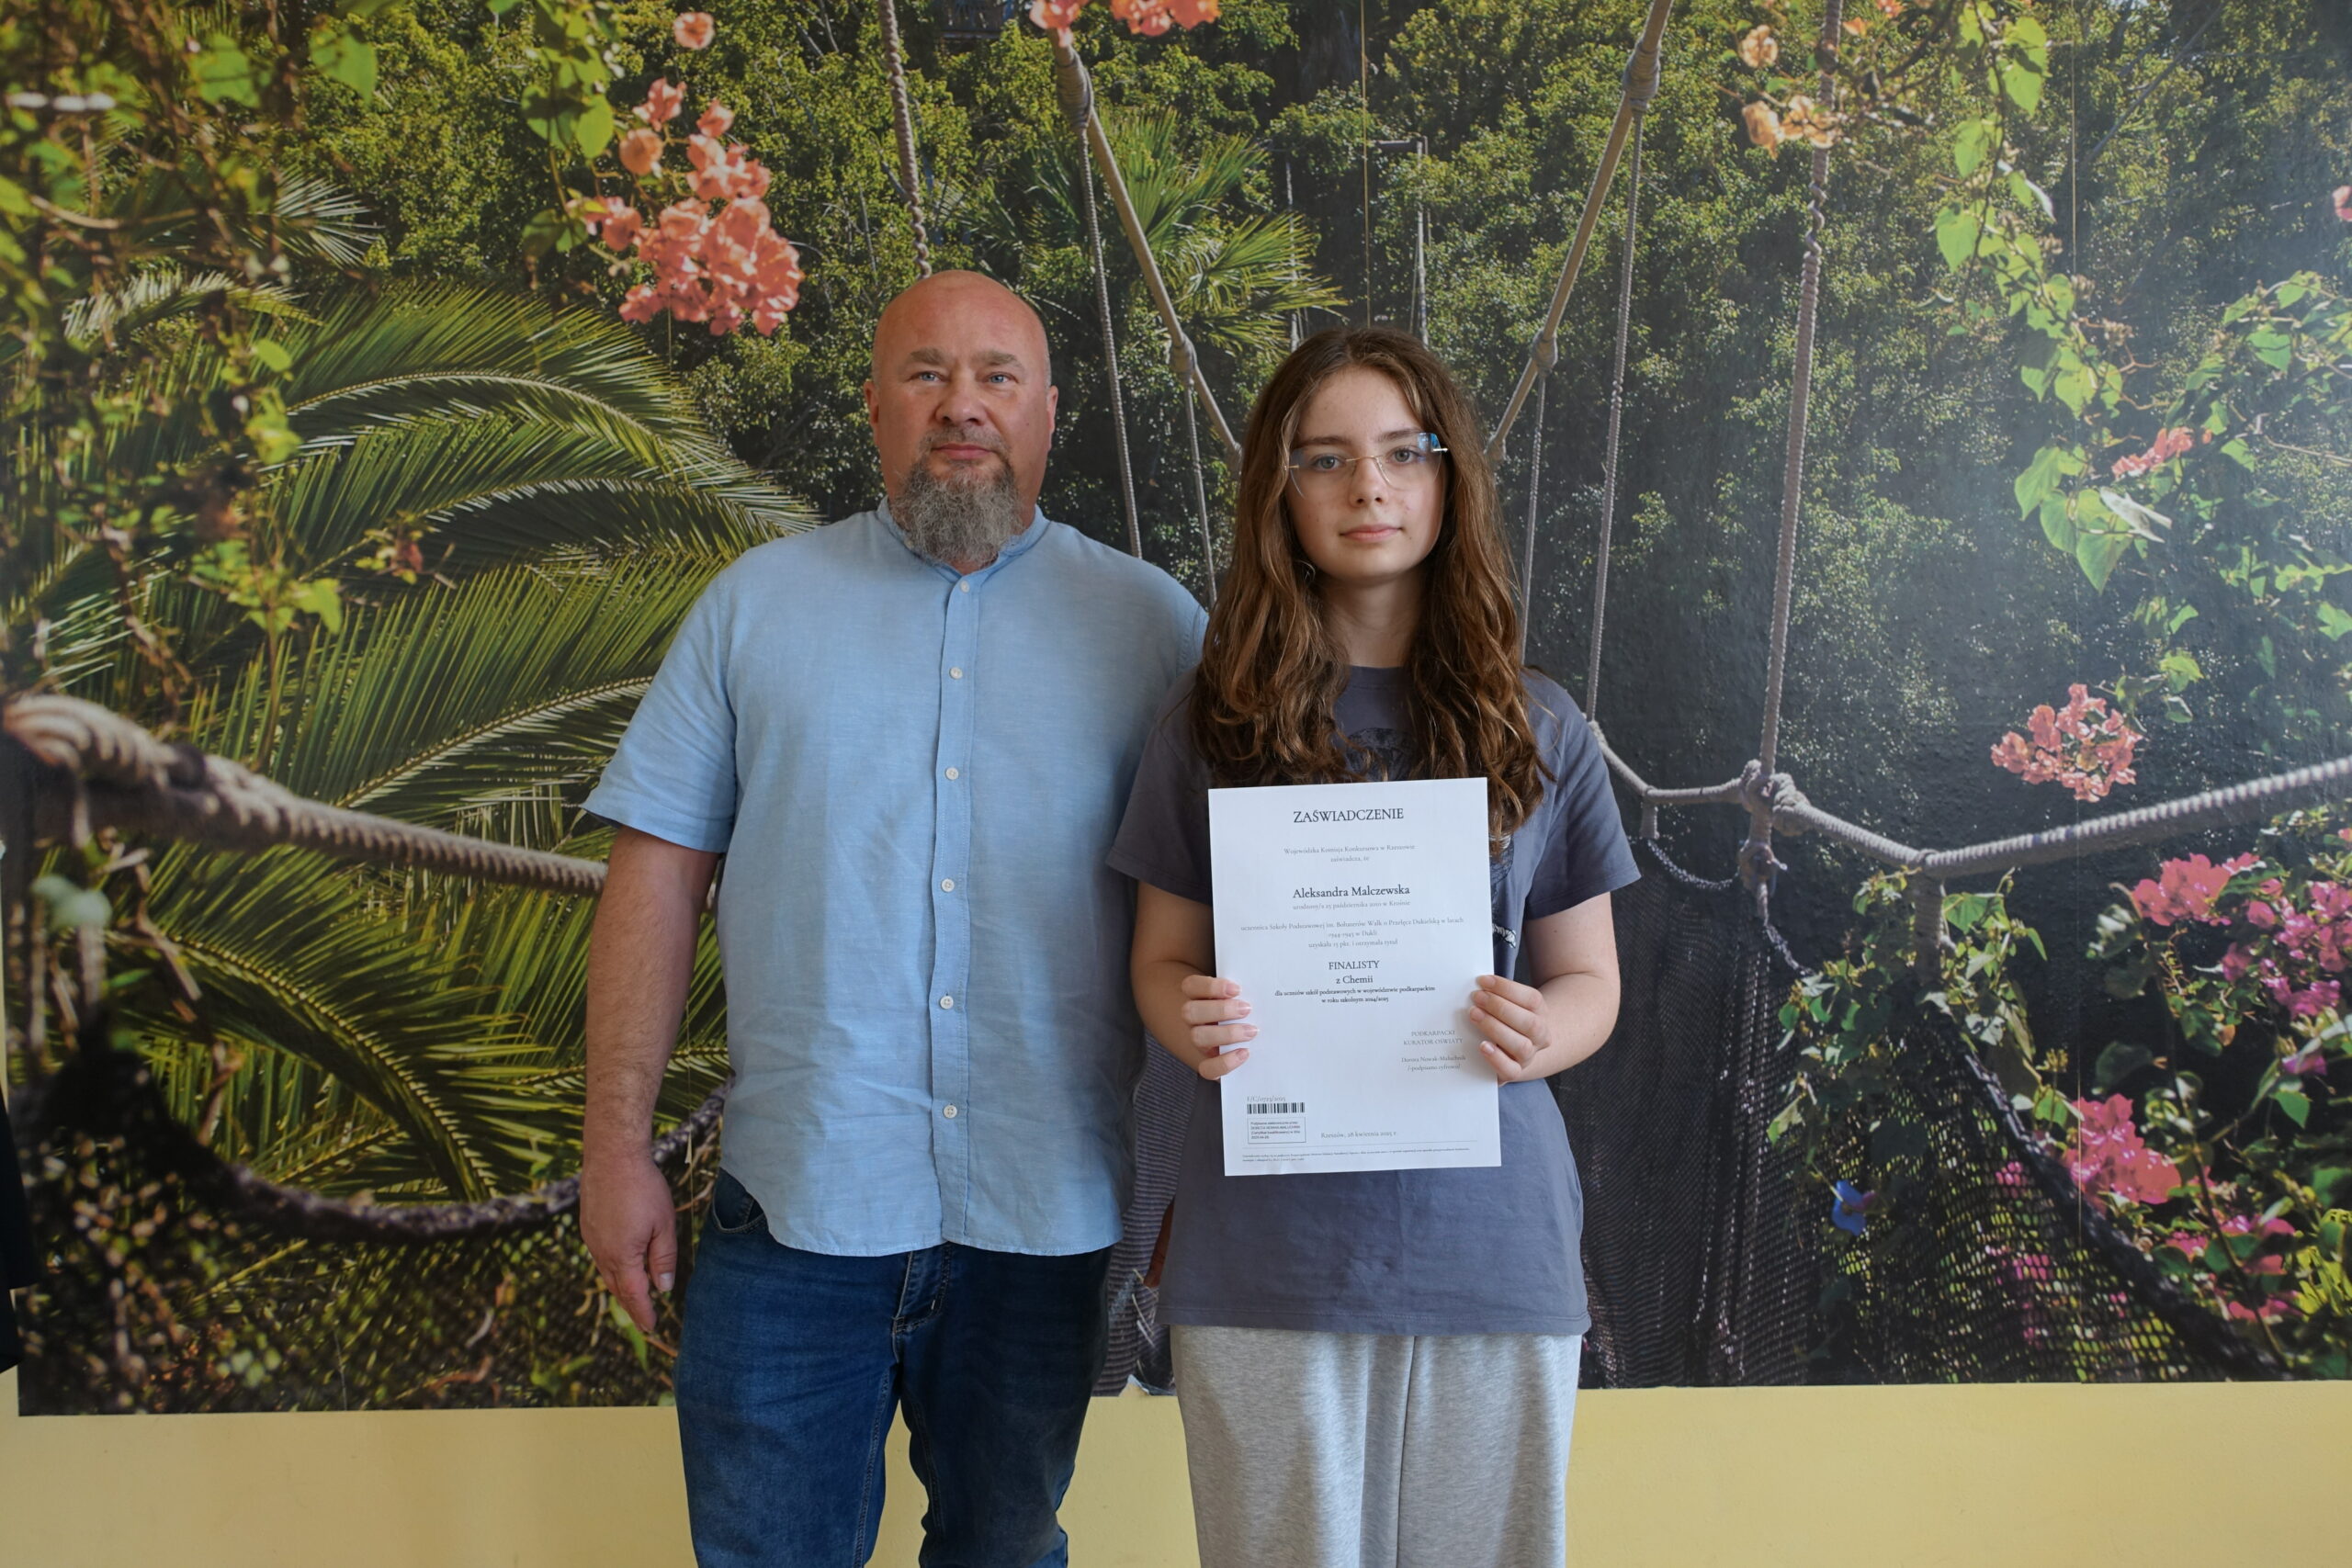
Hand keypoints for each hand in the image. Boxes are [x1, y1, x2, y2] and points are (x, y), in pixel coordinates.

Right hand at [580, 1150, 677, 1331]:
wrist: (611, 1157)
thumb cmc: (643, 1188)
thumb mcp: (663, 1224)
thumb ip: (663, 1258)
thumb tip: (663, 1288)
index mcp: (622, 1256)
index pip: (634, 1295)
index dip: (643, 1313)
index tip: (651, 1327)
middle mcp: (602, 1253)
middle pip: (617, 1288)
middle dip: (631, 1305)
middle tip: (643, 1320)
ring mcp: (591, 1240)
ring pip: (607, 1272)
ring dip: (621, 1287)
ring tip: (633, 1297)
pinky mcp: (587, 1227)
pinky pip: (600, 1256)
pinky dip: (612, 1268)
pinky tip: (620, 1266)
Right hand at [1176, 973, 1254, 1079]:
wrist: (1245, 1039)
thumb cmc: (1245, 1011)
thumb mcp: (1243, 997)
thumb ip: (1247, 991)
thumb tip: (1265, 988)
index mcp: (1199, 997)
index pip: (1191, 986)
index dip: (1210, 987)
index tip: (1236, 989)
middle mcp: (1195, 1019)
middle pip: (1190, 1011)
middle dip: (1221, 1010)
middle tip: (1247, 1009)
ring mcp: (1199, 1042)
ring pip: (1197, 1037)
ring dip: (1226, 1033)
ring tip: (1251, 1031)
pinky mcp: (1208, 1063)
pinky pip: (1206, 1068)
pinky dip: (1224, 1062)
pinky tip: (1244, 1053)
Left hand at [1470, 973, 1553, 1082]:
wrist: (1515, 1047)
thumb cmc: (1505, 1018)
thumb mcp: (1507, 1003)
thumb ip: (1496, 995)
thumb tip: (1476, 986)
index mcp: (1540, 1013)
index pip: (1532, 999)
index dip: (1507, 988)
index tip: (1483, 981)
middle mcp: (1540, 1035)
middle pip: (1529, 1023)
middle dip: (1500, 1007)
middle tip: (1476, 997)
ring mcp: (1529, 1055)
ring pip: (1521, 1046)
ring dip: (1495, 1028)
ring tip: (1474, 1015)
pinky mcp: (1514, 1071)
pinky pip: (1511, 1070)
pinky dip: (1496, 1058)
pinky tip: (1482, 1046)